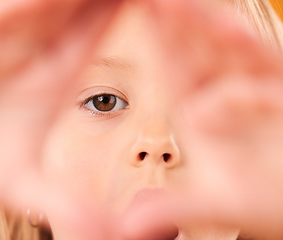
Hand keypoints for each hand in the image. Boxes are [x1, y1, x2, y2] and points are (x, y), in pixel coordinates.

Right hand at [0, 0, 122, 211]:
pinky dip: (26, 0)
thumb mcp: (23, 188)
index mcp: (52, 81)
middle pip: (75, 9)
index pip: (93, 34)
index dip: (117, 10)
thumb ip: (64, 204)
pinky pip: (3, 8)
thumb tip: (104, 236)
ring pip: (43, 2)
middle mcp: (29, 55)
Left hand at [119, 0, 282, 237]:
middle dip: (176, 25)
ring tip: (178, 4)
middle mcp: (227, 100)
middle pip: (198, 54)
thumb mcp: (215, 204)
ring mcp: (257, 92)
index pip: (175, 71)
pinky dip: (248, 52)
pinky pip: (265, 70)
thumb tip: (131, 227)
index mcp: (202, 116)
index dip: (160, 43)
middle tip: (152, 0)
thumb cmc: (268, 201)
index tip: (142, 14)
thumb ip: (173, 208)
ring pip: (229, 54)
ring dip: (205, 28)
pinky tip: (228, 29)